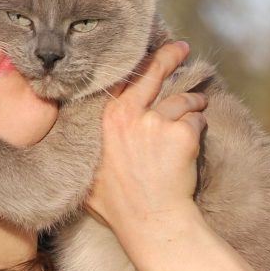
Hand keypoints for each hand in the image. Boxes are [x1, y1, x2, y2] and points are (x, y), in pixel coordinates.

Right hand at [85, 41, 256, 270]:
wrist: (151, 223)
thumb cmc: (118, 205)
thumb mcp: (88, 171)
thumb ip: (86, 147)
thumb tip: (70, 139)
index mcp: (104, 120)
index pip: (122, 81)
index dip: (137, 66)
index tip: (146, 54)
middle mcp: (127, 115)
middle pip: (153, 73)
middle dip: (170, 55)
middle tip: (182, 47)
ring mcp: (155, 122)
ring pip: (182, 101)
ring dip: (193, 104)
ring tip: (197, 108)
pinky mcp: (181, 133)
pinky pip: (196, 122)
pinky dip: (199, 129)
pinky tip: (194, 143)